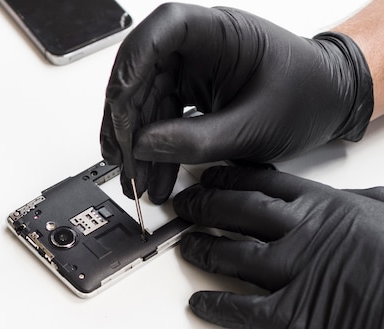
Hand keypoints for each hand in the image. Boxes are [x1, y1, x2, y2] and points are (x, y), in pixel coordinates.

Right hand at [101, 3, 372, 203]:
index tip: (120, 98)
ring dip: (134, 145)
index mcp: (220, 34)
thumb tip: (143, 147)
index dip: (135, 60)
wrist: (326, 105)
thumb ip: (196, 140)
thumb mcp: (253, 127)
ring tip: (135, 181)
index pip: (165, 28)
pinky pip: (159, 120)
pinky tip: (150, 175)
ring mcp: (190, 72)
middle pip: (142, 73)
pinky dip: (151, 150)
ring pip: (145, 102)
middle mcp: (198, 48)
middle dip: (126, 121)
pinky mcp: (189, 95)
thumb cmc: (305, 97)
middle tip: (122, 160)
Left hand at [172, 165, 383, 328]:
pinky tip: (198, 304)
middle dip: (203, 207)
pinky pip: (242, 310)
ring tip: (185, 247)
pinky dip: (216, 307)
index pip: (262, 184)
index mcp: (326, 207)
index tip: (208, 177)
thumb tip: (354, 195)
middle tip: (183, 207)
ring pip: (231, 256)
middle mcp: (303, 235)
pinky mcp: (294, 319)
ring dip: (202, 251)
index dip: (228, 180)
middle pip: (236, 213)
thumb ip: (364, 202)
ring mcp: (295, 274)